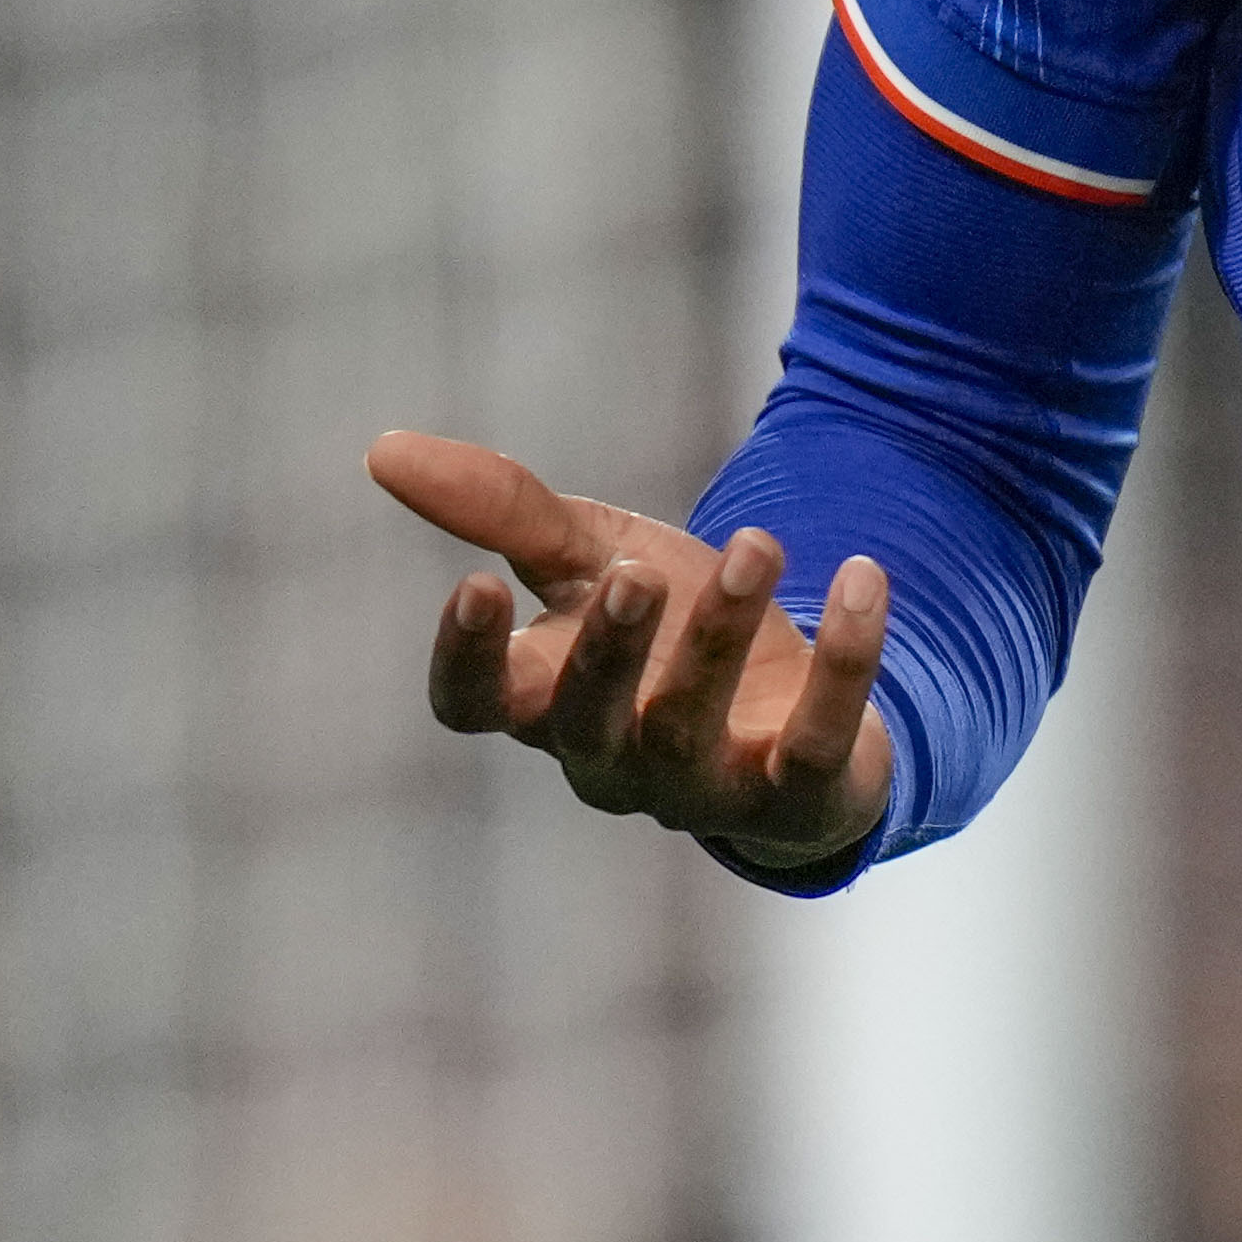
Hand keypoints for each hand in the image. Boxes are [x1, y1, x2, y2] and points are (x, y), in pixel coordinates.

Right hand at [367, 429, 898, 871]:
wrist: (793, 700)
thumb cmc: (666, 626)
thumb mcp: (590, 556)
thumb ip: (502, 512)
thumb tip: (381, 449)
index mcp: (543, 701)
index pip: (472, 707)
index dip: (463, 660)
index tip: (474, 584)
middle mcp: (610, 760)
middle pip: (585, 721)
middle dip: (608, 651)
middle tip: (638, 571)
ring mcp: (702, 788)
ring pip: (693, 725)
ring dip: (723, 634)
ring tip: (757, 542)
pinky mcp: (798, 792)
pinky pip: (815, 742)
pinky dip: (842, 661)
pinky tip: (861, 579)